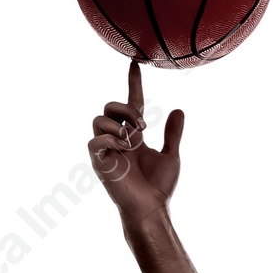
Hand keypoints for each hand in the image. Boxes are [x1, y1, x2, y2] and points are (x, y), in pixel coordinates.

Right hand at [89, 58, 182, 223]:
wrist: (152, 208)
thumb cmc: (159, 187)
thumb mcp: (171, 155)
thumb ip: (172, 134)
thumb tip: (178, 110)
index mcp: (134, 135)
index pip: (131, 102)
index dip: (133, 83)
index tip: (135, 64)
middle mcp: (118, 139)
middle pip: (110, 105)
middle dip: (126, 109)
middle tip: (144, 127)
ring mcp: (106, 149)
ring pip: (99, 119)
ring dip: (119, 126)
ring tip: (134, 143)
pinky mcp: (98, 162)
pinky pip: (94, 140)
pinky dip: (109, 140)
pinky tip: (124, 150)